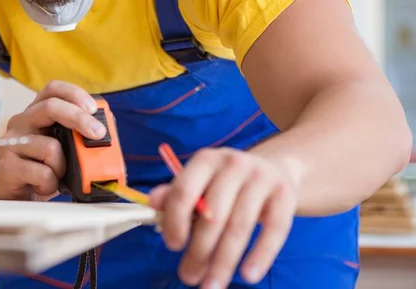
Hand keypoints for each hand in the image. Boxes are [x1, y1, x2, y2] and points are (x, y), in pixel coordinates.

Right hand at [0, 81, 106, 200]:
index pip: (52, 89)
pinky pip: (42, 173)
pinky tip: (42, 187)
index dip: (74, 93)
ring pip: (50, 147)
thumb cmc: (39, 171)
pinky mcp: (7, 166)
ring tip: (56, 176)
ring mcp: (11, 143)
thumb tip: (104, 133)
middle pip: (51, 106)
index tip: (92, 108)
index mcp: (36, 114)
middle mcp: (21, 122)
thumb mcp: (61, 149)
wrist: (11, 199)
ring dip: (62, 167)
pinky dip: (50, 184)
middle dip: (79, 118)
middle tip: (98, 133)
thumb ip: (76, 137)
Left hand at [148, 148, 300, 288]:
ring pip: (240, 227)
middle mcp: (233, 164)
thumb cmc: (226, 182)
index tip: (172, 246)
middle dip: (199, 251)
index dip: (175, 220)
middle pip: (213, 215)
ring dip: (224, 262)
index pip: (184, 191)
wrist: (274, 167)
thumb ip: (175, 194)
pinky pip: (275, 230)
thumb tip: (151, 205)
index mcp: (206, 160)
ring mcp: (261, 177)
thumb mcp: (200, 181)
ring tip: (212, 286)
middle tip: (188, 277)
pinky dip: (261, 255)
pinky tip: (248, 275)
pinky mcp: (285, 194)